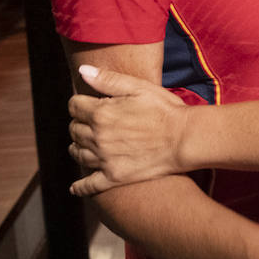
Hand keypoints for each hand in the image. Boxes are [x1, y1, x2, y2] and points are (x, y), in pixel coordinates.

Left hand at [67, 65, 186, 195]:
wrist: (184, 138)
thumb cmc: (165, 109)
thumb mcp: (138, 87)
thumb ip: (108, 79)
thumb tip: (82, 71)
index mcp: (101, 113)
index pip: (74, 106)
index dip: (79, 102)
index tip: (86, 103)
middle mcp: (98, 137)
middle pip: (73, 129)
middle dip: (78, 123)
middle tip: (89, 122)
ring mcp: (104, 159)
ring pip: (78, 154)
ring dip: (78, 147)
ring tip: (85, 145)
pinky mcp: (114, 177)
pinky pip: (89, 186)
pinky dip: (80, 187)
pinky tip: (76, 187)